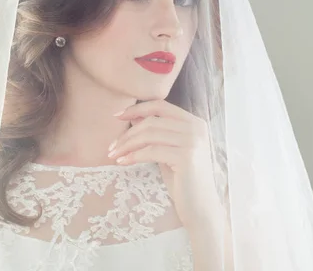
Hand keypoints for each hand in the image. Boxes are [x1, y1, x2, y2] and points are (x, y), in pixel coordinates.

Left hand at [108, 99, 221, 230]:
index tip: (117, 116)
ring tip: (114, 155)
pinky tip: (123, 162)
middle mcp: (195, 127)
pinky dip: (133, 155)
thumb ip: (155, 133)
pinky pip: (151, 151)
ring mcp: (192, 141)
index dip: (136, 108)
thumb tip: (133, 116)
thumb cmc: (183, 180)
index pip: (160, 105)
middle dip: (127, 133)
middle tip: (111, 147)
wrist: (201, 207)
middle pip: (152, 121)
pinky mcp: (186, 157)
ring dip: (127, 144)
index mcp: (194, 122)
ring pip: (149, 134)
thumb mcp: (167, 151)